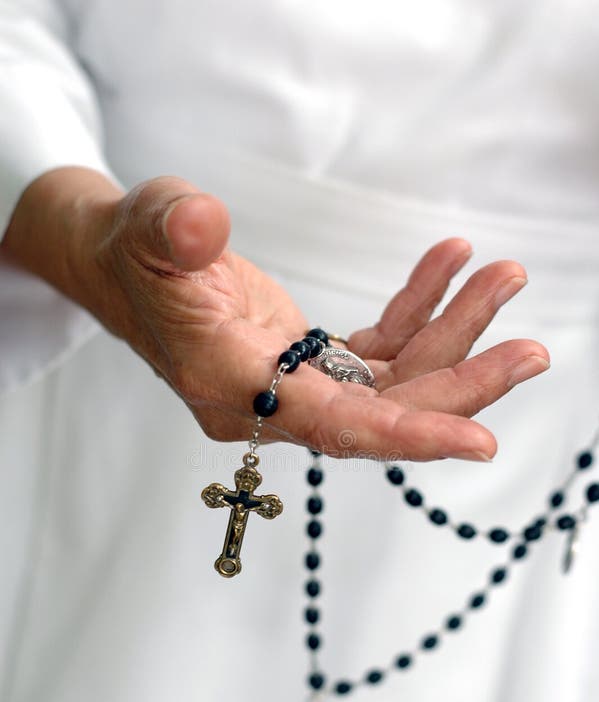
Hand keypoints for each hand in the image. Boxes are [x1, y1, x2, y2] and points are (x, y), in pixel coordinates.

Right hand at [3, 169, 548, 460]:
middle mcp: (272, 401)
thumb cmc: (134, 255)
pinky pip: (379, 348)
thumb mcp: (147, 231)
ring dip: (453, 335)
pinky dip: (418, 311)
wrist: (127, 267)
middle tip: (530, 350)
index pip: (332, 426)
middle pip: (381, 413)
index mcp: (234, 386)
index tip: (480, 443)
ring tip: (502, 277)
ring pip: (390, 383)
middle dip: (459, 384)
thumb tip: (203, 224)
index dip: (407, 436)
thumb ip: (173, 232)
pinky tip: (449, 266)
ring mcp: (295, 383)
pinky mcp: (308, 360)